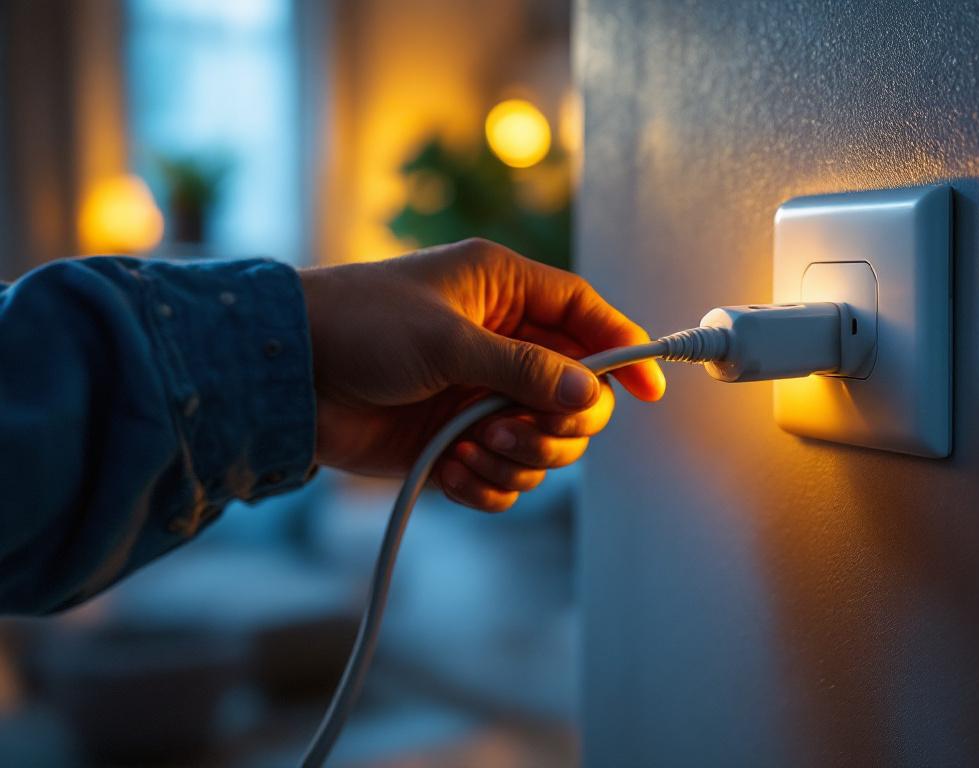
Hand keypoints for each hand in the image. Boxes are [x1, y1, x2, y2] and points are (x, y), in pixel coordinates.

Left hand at [299, 239, 664, 510]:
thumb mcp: (447, 340)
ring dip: (517, 459)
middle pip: (577, 396)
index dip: (623, 350)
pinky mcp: (455, 442)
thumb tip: (589, 397)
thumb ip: (524, 368)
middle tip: (512, 430)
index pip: (587, 317)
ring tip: (469, 449)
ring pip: (545, 444)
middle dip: (557, 425)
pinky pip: (504, 477)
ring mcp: (480, 397)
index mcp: (504, 293)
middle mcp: (502, 345)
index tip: (652, 389)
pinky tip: (448, 470)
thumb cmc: (356, 327)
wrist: (283, 378)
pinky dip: (485, 485)